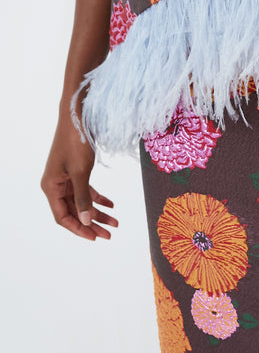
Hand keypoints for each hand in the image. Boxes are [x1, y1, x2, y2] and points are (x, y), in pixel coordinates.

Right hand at [41, 118, 118, 240]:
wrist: (77, 115)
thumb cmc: (75, 141)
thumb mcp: (80, 172)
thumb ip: (82, 198)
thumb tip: (86, 221)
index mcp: (50, 187)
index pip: (63, 217)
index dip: (79, 229)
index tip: (95, 237)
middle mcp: (56, 184)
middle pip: (73, 211)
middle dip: (92, 223)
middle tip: (109, 234)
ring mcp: (65, 177)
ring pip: (81, 201)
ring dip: (97, 212)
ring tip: (115, 222)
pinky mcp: (75, 170)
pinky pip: (86, 189)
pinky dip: (98, 197)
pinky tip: (111, 204)